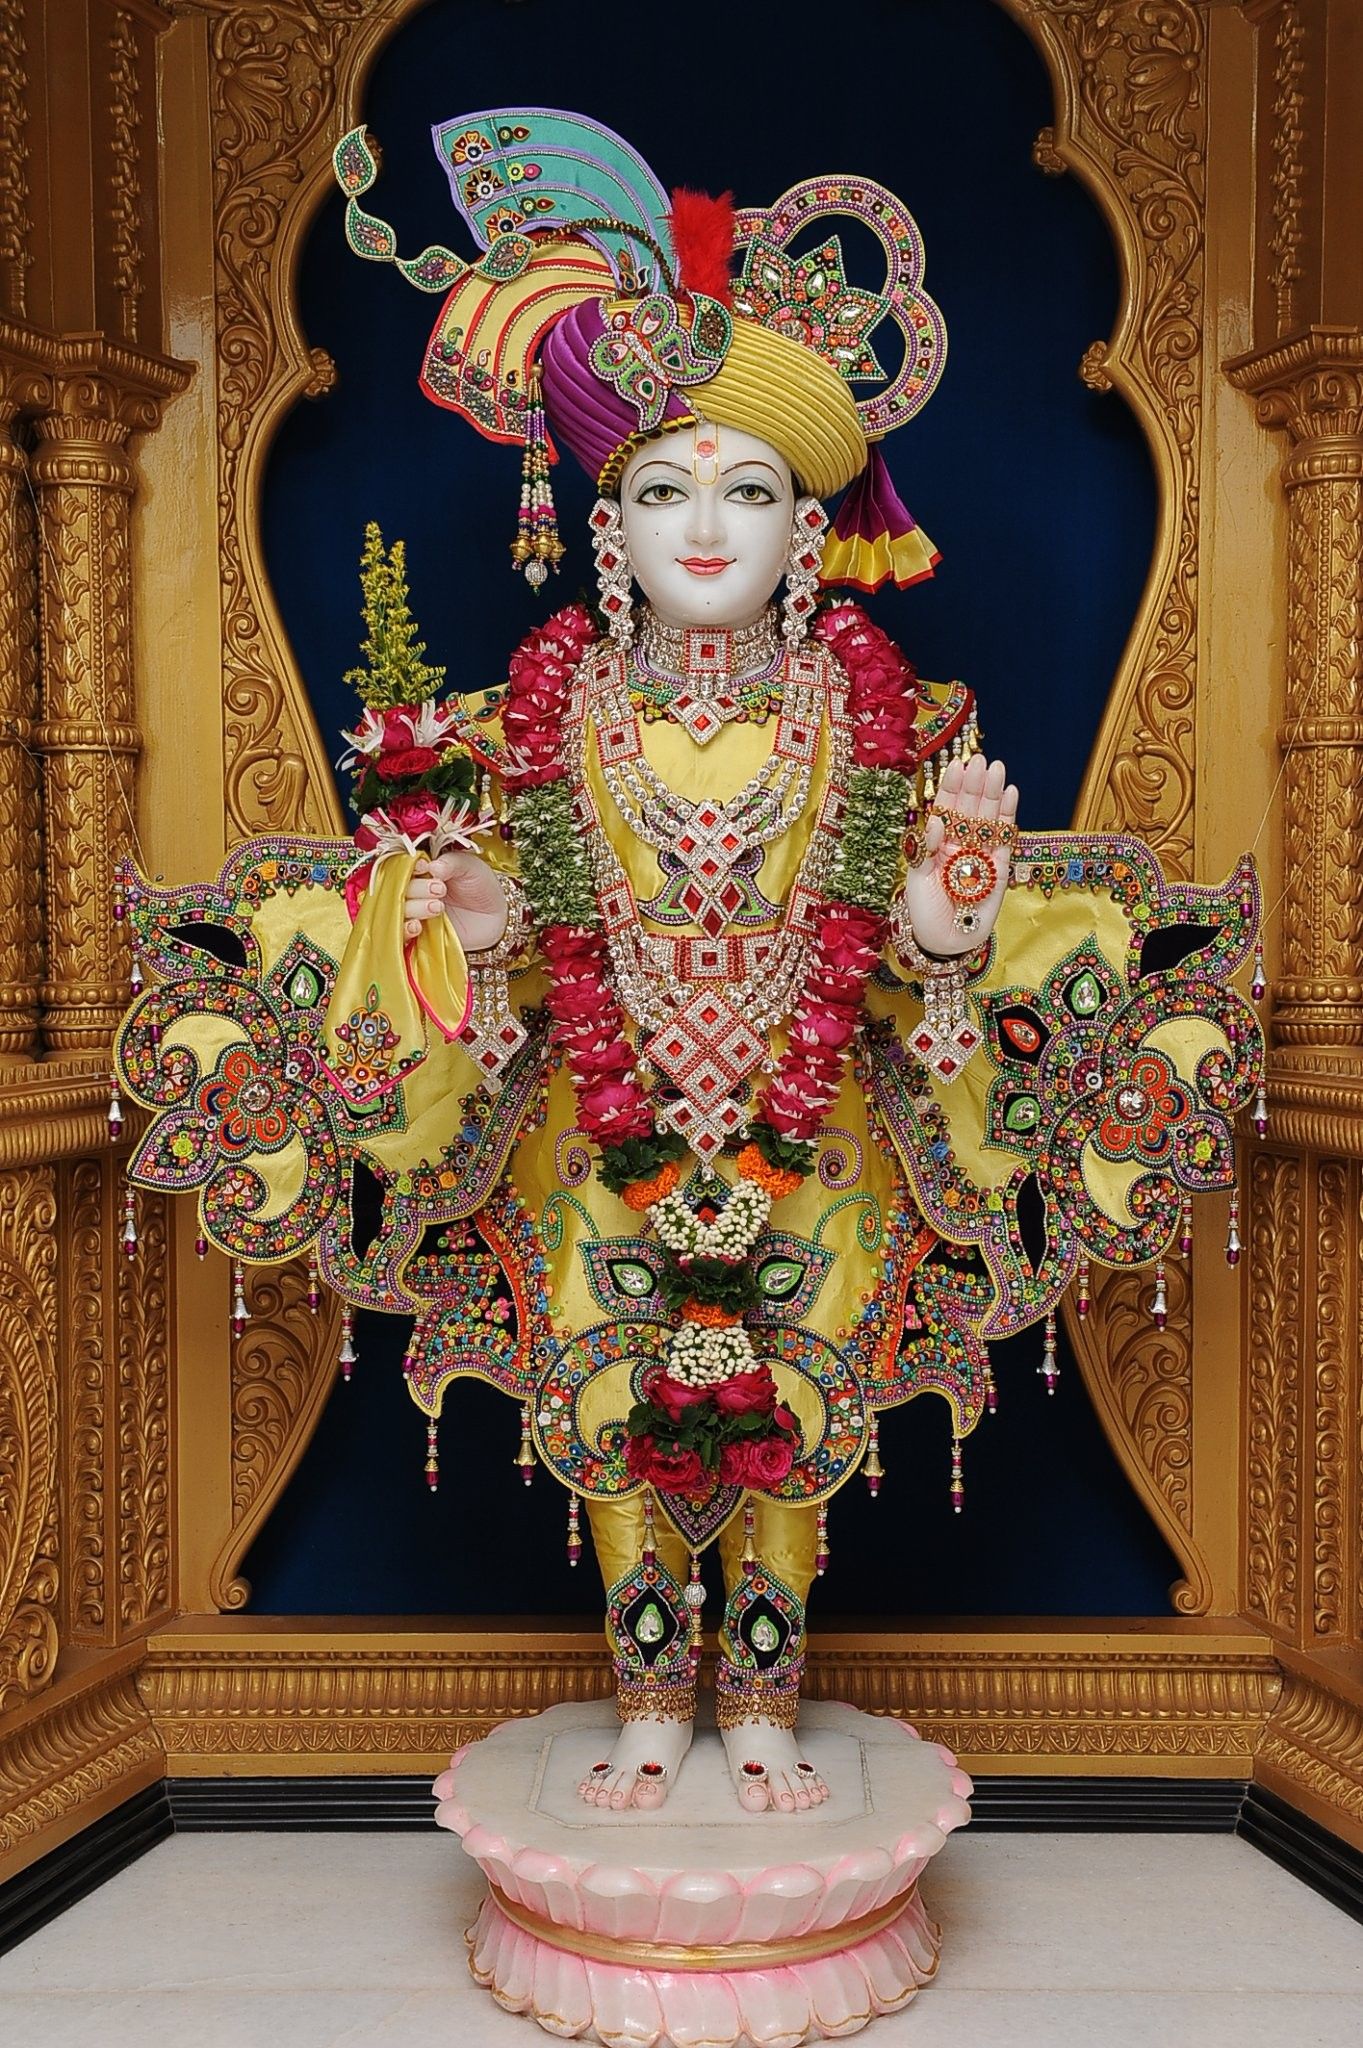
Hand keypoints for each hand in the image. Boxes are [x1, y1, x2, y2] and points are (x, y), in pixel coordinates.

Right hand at [402, 850, 508, 952]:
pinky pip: (401, 934)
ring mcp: (414, 912)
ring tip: (438, 907)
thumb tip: (433, 867)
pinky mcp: (417, 934)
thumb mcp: (470, 867)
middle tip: (440, 889)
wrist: (495, 916)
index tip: (425, 868)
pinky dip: (405, 930)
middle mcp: (414, 890)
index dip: (410, 867)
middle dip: (417, 888)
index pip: (403, 866)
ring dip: (415, 908)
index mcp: (422, 869)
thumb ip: (452, 863)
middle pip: (399, 888)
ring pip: (399, 910)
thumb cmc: (481, 885)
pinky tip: (417, 926)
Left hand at [898, 752, 1018, 957]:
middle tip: (982, 761)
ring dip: (993, 793)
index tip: (958, 765)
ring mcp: (980, 853)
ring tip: (998, 770)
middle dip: (976, 784)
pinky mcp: (999, 868)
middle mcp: (960, 842)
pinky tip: (1010, 795)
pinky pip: (1004, 839)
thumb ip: (924, 849)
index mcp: (937, 841)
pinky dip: (1008, 817)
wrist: (944, 941)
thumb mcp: (915, 878)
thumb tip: (935, 819)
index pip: (946, 807)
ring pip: (988, 818)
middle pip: (970, 808)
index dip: (952, 787)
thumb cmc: (924, 910)